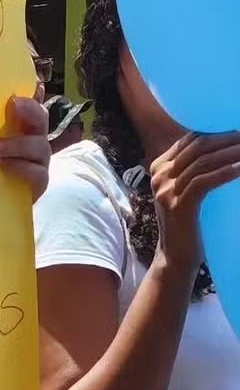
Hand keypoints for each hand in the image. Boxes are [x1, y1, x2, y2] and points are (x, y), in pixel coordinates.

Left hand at [0, 95, 50, 201]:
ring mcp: (38, 160)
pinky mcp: (39, 181)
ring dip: (18, 144)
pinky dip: (21, 167)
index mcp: (19, 125)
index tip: (14, 88)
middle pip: (40, 117)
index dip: (28, 93)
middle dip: (29, 108)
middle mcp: (32, 138)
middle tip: (12, 104)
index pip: (29, 102)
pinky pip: (37, 172)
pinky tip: (4, 165)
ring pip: (39, 145)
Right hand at [151, 132, 239, 270]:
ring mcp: (166, 189)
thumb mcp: (184, 193)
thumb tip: (224, 154)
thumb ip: (194, 173)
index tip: (238, 132)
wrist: (175, 257)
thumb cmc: (187, 225)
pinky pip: (204, 181)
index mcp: (159, 168)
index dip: (217, 133)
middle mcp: (159, 176)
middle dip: (227, 139)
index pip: (190, 140)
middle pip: (197, 146)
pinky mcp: (177, 204)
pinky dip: (226, 172)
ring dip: (231, 153)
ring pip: (202, 161)